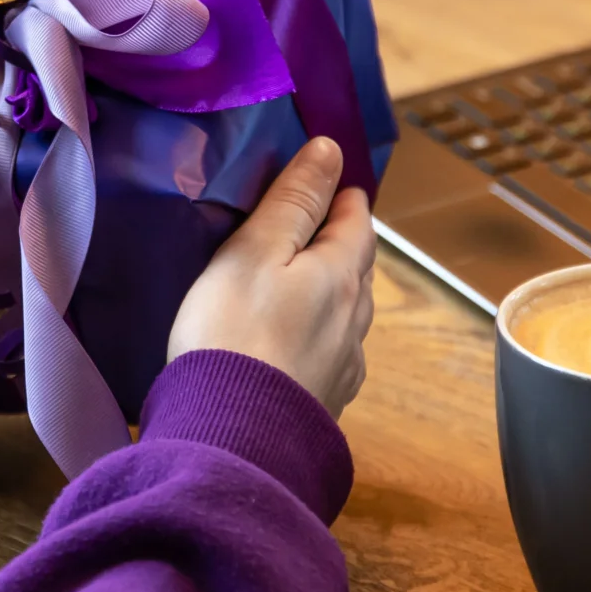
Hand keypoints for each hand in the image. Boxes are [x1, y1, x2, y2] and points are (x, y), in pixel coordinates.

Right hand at [165, 136, 375, 417]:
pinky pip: (332, 356)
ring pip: (349, 315)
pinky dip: (320, 336)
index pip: (357, 224)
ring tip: (306, 282)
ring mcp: (342, 367)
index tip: (333, 183)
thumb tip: (331, 152)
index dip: (345, 198)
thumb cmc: (233, 333)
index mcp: (340, 276)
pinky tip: (299, 345)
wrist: (231, 440)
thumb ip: (293, 201)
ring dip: (335, 292)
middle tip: (319, 226)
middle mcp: (353, 321)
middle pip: (359, 269)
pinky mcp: (323, 404)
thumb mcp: (254, 251)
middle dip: (344, 243)